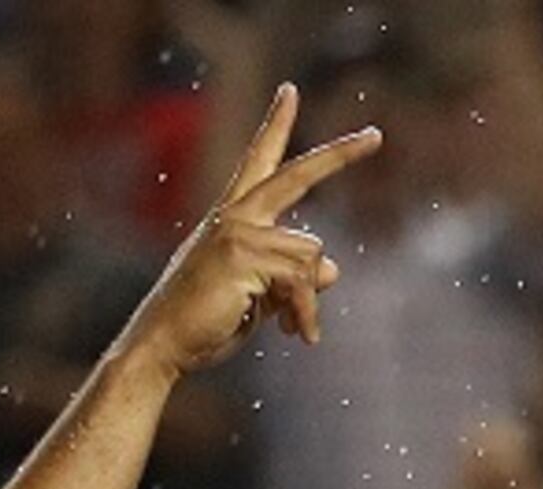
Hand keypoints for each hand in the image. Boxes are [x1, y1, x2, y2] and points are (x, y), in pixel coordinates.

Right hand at [113, 83, 378, 378]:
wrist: (166, 343)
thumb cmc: (210, 320)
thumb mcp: (262, 295)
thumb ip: (294, 276)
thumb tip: (334, 268)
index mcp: (234, 216)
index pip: (259, 161)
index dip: (275, 125)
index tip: (290, 91)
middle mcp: (235, 214)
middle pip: (297, 176)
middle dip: (339, 156)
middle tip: (376, 136)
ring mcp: (237, 231)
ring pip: (312, 255)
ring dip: (308, 300)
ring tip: (291, 327)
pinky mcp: (242, 255)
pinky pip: (303, 281)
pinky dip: (306, 313)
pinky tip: (299, 336)